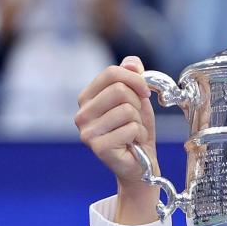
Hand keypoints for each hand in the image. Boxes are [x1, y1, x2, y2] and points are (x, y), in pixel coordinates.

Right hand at [76, 56, 159, 223]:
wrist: (141, 164)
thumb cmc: (136, 131)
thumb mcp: (137, 100)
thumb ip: (133, 78)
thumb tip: (132, 61)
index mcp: (87, 98)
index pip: (111, 73)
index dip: (135, 79)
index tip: (145, 92)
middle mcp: (81, 114)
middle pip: (120, 90)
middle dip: (138, 104)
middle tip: (136, 119)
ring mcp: (87, 131)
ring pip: (127, 110)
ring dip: (139, 123)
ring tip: (133, 133)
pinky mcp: (98, 147)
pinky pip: (130, 128)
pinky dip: (139, 135)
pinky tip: (133, 144)